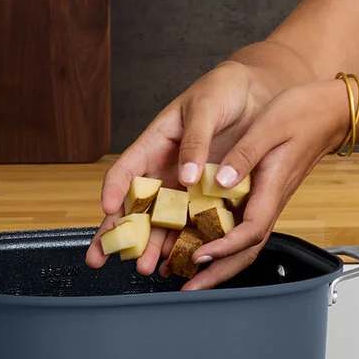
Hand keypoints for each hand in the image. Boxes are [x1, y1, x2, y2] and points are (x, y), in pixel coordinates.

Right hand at [87, 59, 274, 276]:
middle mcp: (165, 169)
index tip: (109, 209)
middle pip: (135, 206)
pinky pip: (192, 222)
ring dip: (150, 246)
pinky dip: (183, 242)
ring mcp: (185, 186)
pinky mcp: (208, 196)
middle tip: (102, 258)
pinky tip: (174, 261)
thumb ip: (195, 142)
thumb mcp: (206, 109)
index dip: (114, 190)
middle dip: (118, 234)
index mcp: (154, 144)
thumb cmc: (223, 91)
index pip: (125, 170)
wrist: (256, 93)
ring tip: (144, 266)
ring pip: (161, 221)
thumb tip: (188, 176)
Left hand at [177, 77, 352, 291]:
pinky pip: (247, 225)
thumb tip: (219, 182)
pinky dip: (227, 240)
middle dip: (220, 272)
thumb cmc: (303, 113)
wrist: (331, 110)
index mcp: (272, 186)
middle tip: (191, 287)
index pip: (251, 231)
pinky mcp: (268, 192)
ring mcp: (271, 198)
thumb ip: (243, 156)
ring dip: (222, 262)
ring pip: (247, 241)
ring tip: (193, 274)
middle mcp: (272, 199)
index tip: (200, 255)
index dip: (225, 248)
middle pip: (248, 249)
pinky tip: (207, 240)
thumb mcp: (268, 126)